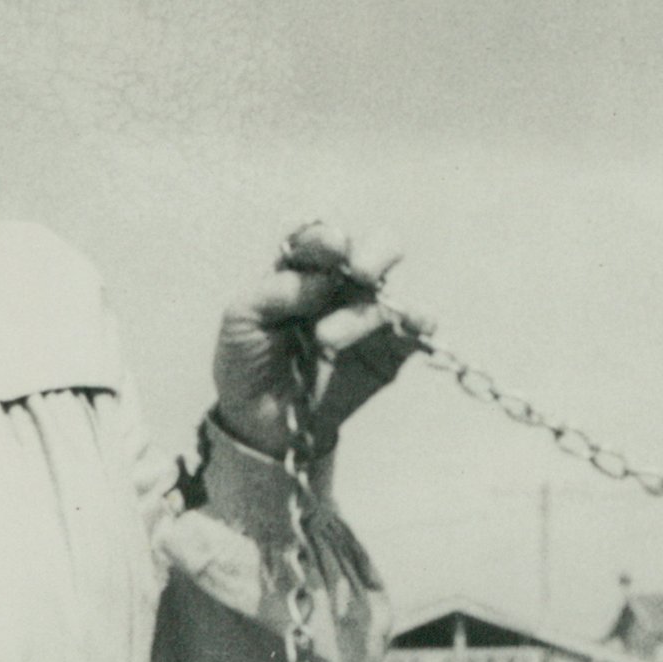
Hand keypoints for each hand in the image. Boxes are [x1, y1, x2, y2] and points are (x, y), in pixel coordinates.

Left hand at [210, 217, 417, 457]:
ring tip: (326, 342)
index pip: (321, 240)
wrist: (261, 423)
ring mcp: (367, 318)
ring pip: (388, 293)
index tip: (330, 249)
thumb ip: (277, 290)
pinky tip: (416, 325)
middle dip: (374, 253)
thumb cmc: (245, 363)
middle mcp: (339, 287)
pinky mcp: (390, 353)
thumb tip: (326, 276)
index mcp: (301, 270)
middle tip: (361, 272)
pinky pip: (415, 330)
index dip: (327, 238)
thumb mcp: (242, 318)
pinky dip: (420, 321)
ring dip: (365, 313)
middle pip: (371, 251)